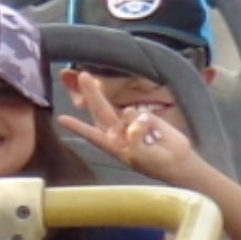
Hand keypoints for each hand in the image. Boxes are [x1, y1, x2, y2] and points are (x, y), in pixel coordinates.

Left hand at [61, 73, 200, 176]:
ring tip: (148, 139)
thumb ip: (133, 139)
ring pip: (123, 111)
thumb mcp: (140, 156)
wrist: (178, 161)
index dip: (77, 126)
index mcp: (112, 144)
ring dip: (130, 117)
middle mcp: (118, 131)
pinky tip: (155, 134)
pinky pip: (142, 114)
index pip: (91, 134)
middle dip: (93, 93)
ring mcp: (132, 122)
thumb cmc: (155, 163)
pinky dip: (147, 123)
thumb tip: (131, 118)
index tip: (62, 118)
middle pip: (101, 110)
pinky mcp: (146, 116)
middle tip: (84, 75)